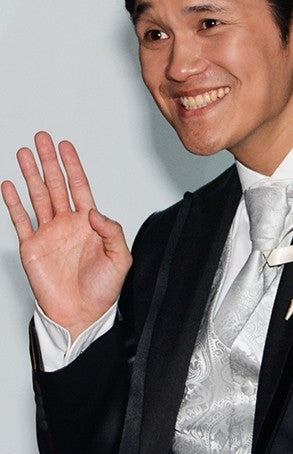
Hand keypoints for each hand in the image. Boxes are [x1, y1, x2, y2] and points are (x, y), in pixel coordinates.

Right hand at [1, 132, 131, 340]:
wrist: (81, 315)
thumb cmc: (103, 290)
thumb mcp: (120, 258)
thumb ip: (112, 231)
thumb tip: (93, 210)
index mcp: (89, 223)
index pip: (79, 186)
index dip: (72, 165)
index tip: (65, 145)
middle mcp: (67, 224)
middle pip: (56, 184)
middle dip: (48, 161)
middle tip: (41, 139)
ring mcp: (48, 233)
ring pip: (37, 196)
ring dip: (30, 175)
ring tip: (23, 154)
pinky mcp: (32, 248)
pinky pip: (21, 220)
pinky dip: (14, 203)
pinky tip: (9, 186)